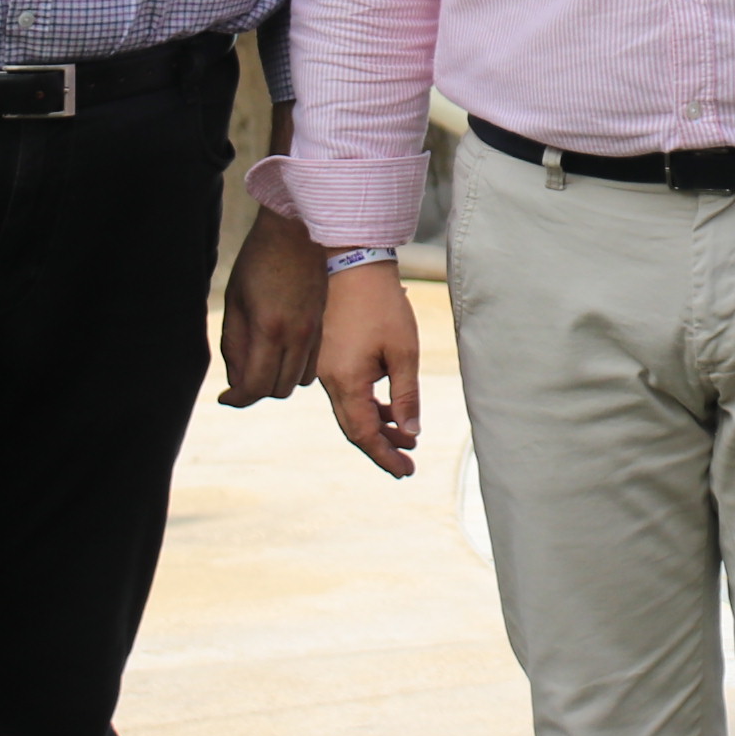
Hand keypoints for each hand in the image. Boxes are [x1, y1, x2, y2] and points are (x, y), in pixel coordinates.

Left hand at [217, 203, 325, 405]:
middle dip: (256, 390)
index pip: (255, 386)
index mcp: (270, 329)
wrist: (297, 232)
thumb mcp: (235, 302)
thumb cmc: (258, 261)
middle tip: (240, 378)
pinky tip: (280, 352)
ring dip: (277, 381)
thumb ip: (234, 345)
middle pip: (278, 389)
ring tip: (261, 364)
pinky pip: (312, 365)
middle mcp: (297, 336)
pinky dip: (294, 369)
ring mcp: (315, 333)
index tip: (225, 397)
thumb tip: (235, 379)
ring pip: (298, 381)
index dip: (237, 398)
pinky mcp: (323, 327)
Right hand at [316, 260, 420, 477]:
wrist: (352, 264)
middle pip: (354, 426)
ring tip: (406, 437)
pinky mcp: (328, 356)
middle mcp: (328, 379)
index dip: (384, 456)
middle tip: (407, 463)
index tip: (405, 472)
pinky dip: (367, 405)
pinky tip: (388, 409)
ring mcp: (325, 367)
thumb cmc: (381, 305)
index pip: (363, 433)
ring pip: (350, 410)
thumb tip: (410, 431)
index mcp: (346, 380)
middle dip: (381, 447)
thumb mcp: (403, 351)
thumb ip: (406, 394)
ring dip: (377, 426)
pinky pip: (346, 392)